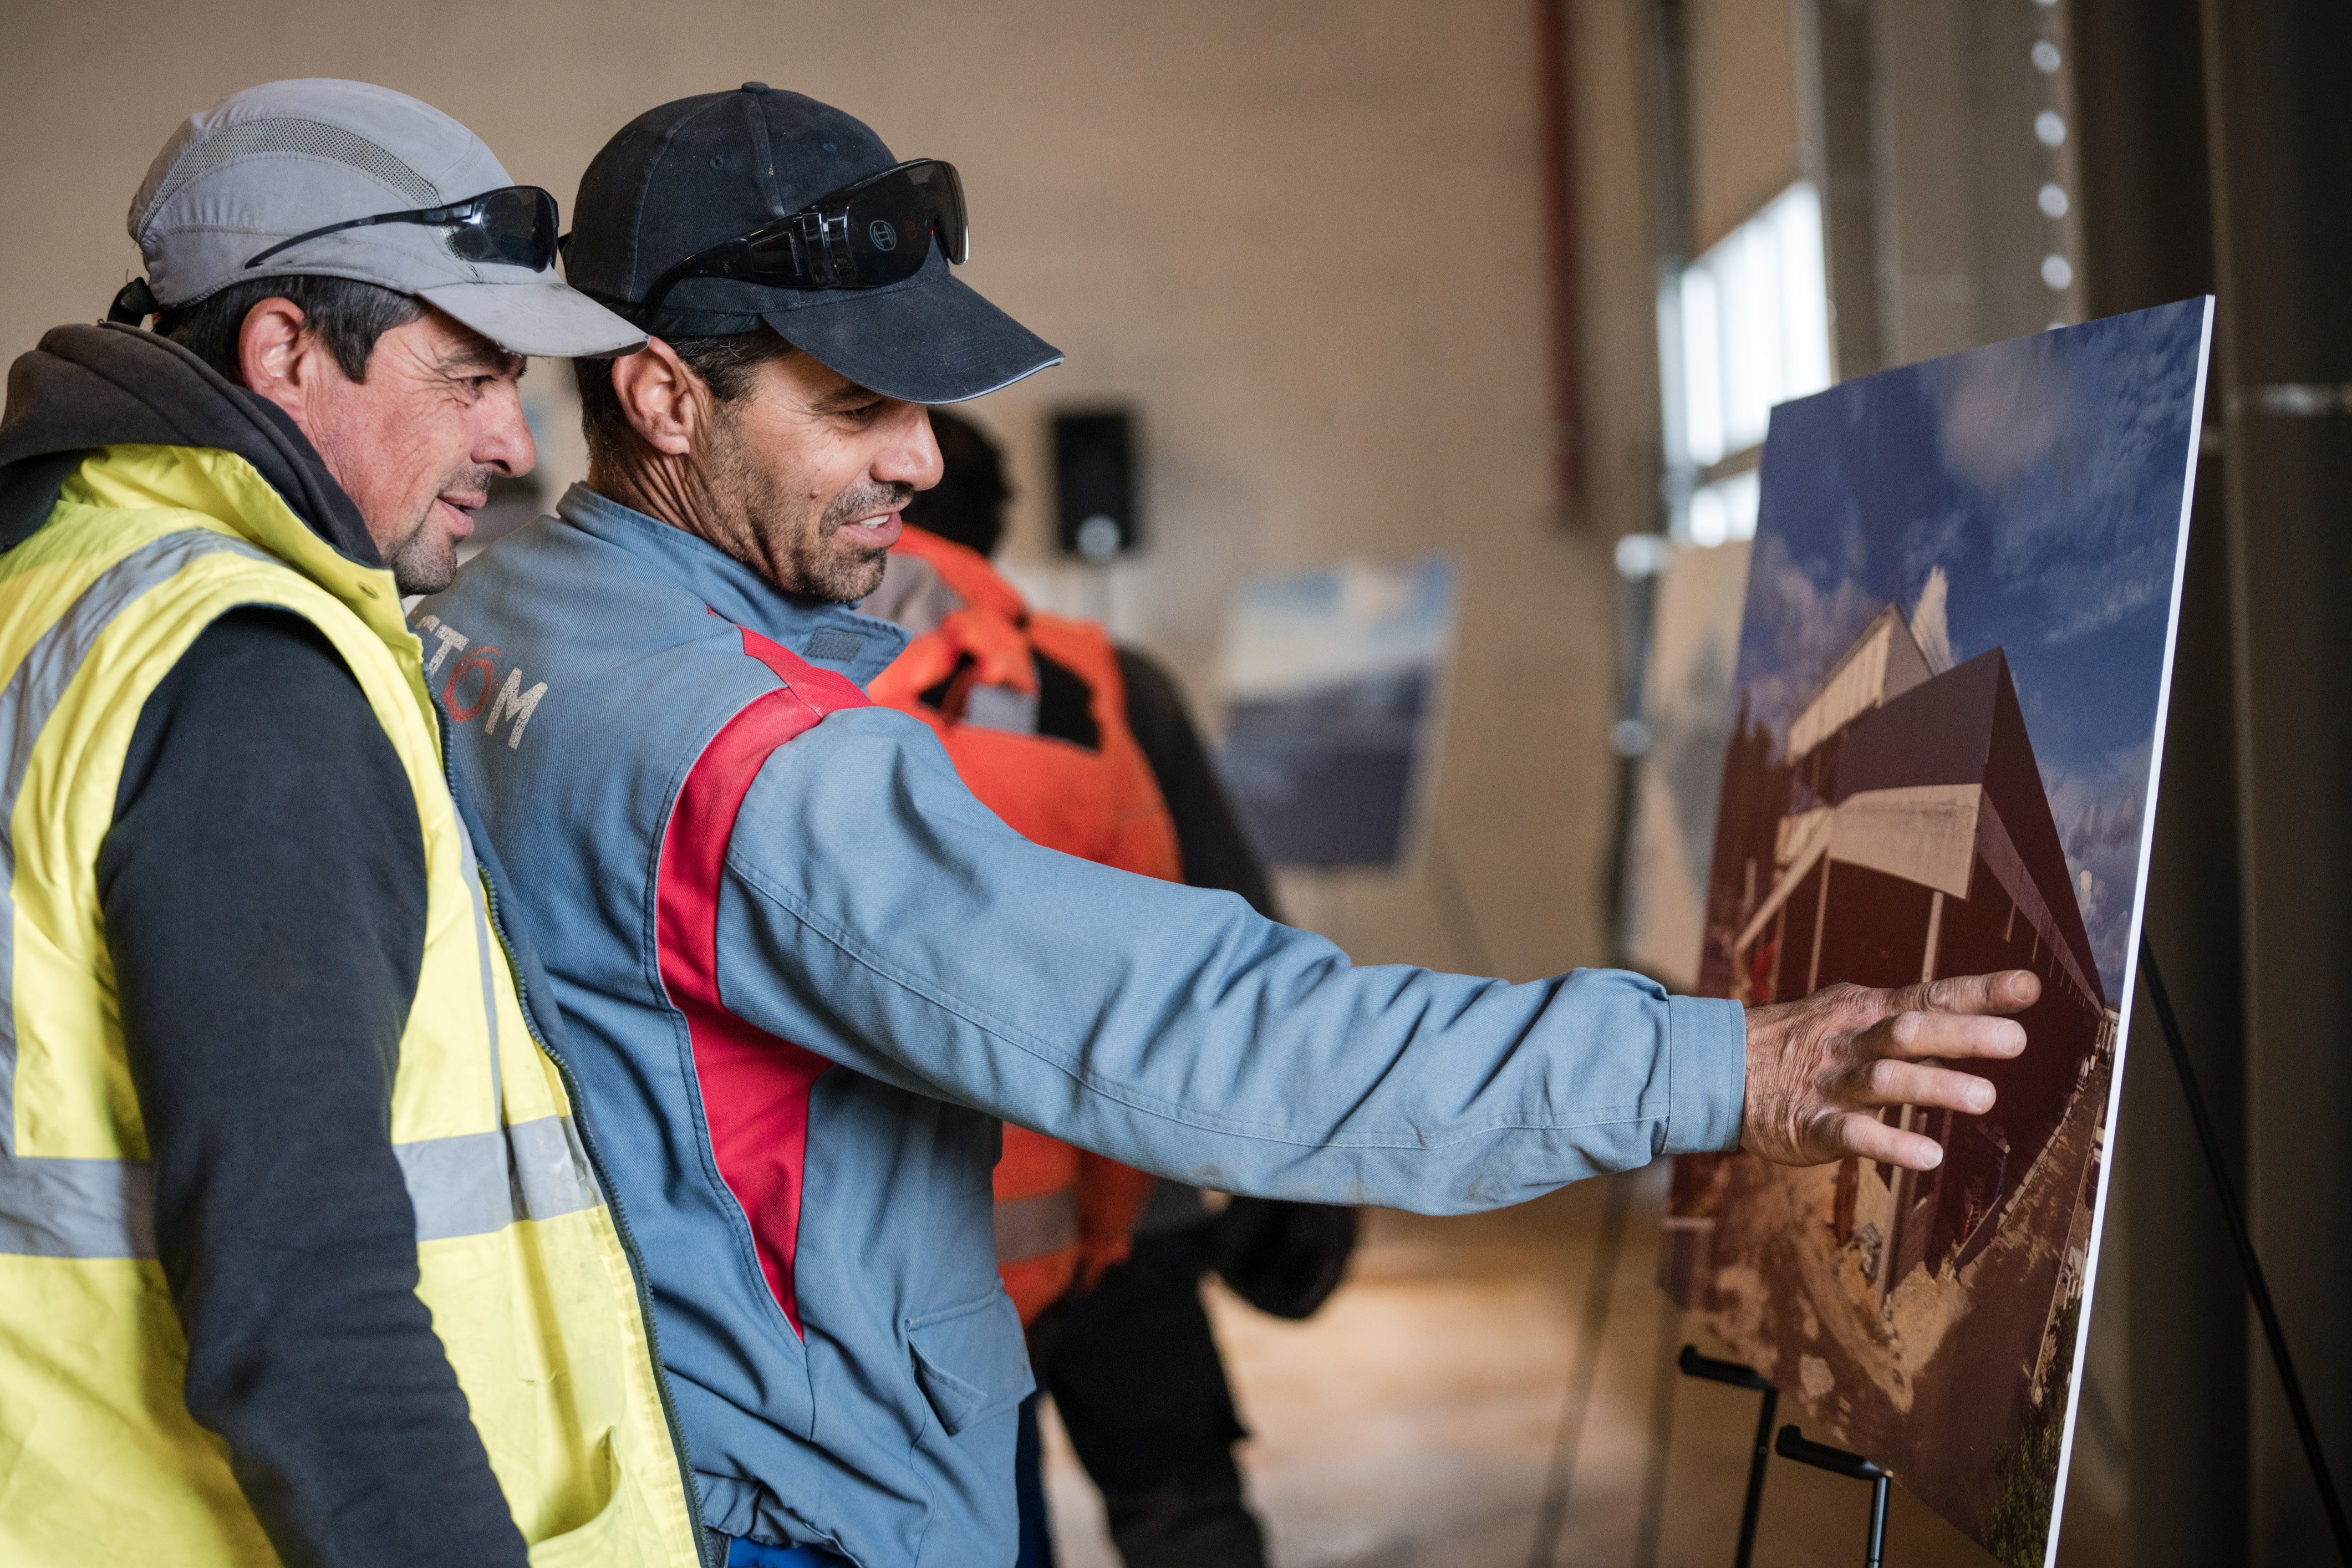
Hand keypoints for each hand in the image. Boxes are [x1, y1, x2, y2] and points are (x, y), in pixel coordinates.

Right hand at [1738, 970, 2039, 1170]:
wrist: (1719, 1068)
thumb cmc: (1802, 1043)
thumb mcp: (1849, 1014)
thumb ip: (1907, 1016)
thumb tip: (1978, 1009)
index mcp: (1866, 1010)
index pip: (1929, 995)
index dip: (1979, 992)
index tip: (2029, 987)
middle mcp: (1851, 1042)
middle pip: (1908, 1032)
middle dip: (1962, 1034)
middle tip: (2015, 1040)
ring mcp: (1830, 1083)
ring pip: (1883, 1080)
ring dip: (1933, 1086)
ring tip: (1985, 1098)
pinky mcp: (1810, 1123)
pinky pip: (1851, 1133)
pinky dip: (1889, 1143)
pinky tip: (1928, 1156)